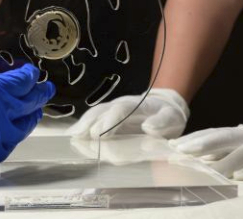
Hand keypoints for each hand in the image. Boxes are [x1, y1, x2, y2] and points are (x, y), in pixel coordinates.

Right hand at [0, 63, 55, 167]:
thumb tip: (2, 69)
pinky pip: (11, 141)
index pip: (26, 80)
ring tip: (32, 108)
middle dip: (40, 91)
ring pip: (26, 124)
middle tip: (44, 87)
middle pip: (33, 101)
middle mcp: (3, 114)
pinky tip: (13, 127)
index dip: (28, 73)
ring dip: (31, 113)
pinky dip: (15, 132)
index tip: (27, 70)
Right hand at [66, 88, 188, 138]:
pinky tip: (73, 134)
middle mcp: (121, 105)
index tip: (100, 133)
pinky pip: (94, 119)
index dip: (109, 121)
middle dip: (90, 123)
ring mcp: (113, 110)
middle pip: (102, 111)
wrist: (165, 106)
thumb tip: (148, 128)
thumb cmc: (168, 115)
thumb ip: (161, 122)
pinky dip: (83, 126)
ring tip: (71, 136)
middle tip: (78, 136)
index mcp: (137, 105)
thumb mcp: (171, 118)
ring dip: (83, 124)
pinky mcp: (110, 117)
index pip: (121, 110)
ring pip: (95, 114)